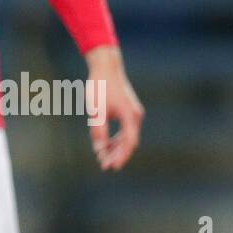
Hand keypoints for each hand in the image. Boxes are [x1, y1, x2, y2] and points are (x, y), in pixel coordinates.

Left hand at [86, 46, 143, 170]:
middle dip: (117, 155)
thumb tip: (99, 149)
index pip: (129, 142)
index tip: (112, 166)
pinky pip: (124, 130)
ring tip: (102, 158)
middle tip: (104, 166)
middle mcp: (135, 116)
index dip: (121, 156)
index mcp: (130, 115)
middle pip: (129, 142)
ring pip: (126, 137)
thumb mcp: (96, 110)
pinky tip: (105, 146)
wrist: (106, 66)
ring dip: (115, 148)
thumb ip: (98, 130)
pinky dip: (115, 139)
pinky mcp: (128, 112)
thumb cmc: (100, 86)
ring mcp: (133, 114)